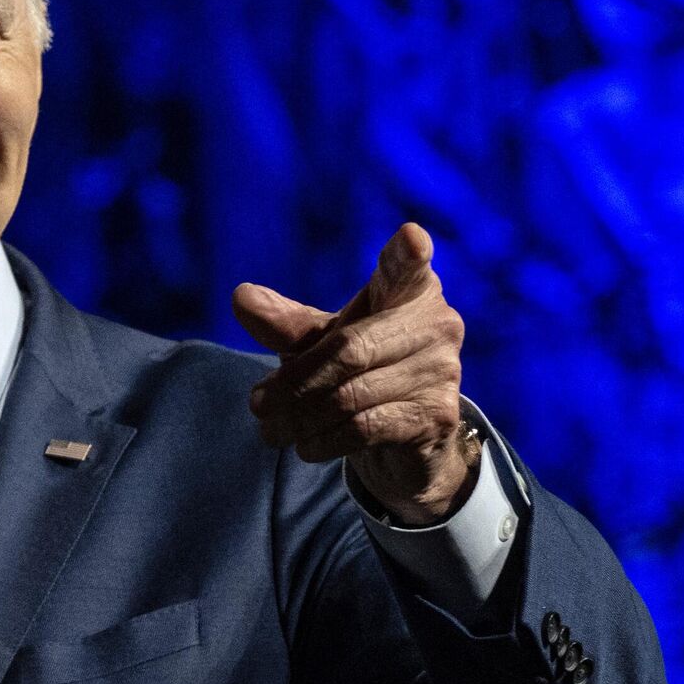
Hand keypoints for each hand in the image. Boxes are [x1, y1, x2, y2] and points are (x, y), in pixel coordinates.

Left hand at [232, 223, 473, 525]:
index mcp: (409, 290)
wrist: (404, 439)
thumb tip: (241, 297)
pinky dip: (325, 439)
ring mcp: (442, 371)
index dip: (408, 254)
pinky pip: (365, 427)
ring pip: (351, 394)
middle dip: (295, 382)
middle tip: (257, 404)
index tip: (409, 238)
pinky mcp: (436, 416)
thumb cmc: (359, 371)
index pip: (407, 267)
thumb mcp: (320, 342)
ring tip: (270, 430)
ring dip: (300, 417)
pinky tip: (305, 445)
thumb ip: (285, 322)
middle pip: (349, 350)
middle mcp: (436, 324)